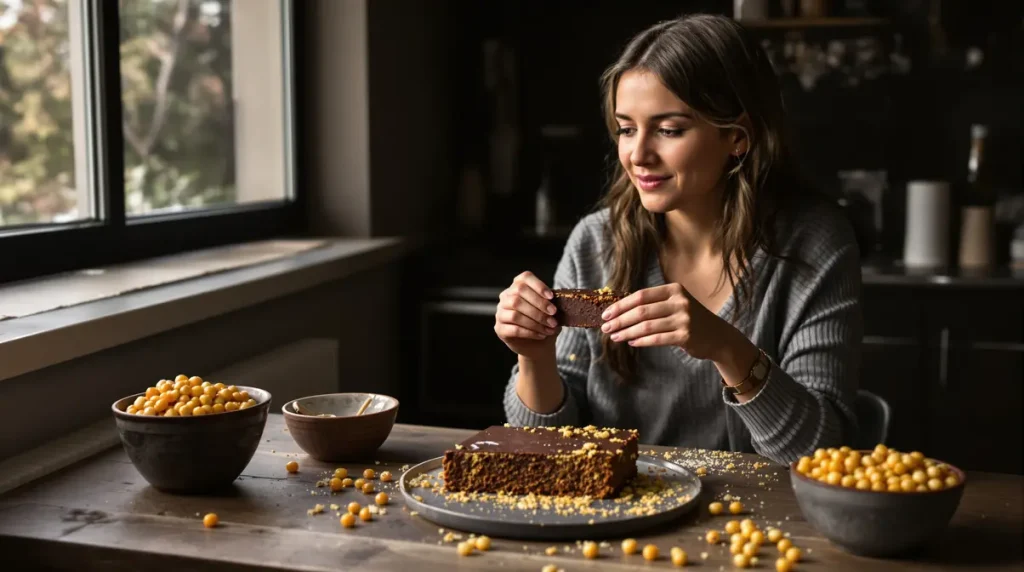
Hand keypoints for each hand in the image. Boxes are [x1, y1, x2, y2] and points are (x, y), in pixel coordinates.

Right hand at [494, 271, 559, 360]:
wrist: (537, 345)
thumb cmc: (544, 322)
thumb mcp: (550, 310)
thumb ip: (551, 302)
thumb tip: (560, 299)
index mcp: (517, 286)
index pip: (524, 278)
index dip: (538, 286)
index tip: (552, 297)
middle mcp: (506, 297)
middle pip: (519, 294)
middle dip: (539, 305)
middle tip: (553, 315)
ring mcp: (500, 313)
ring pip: (516, 313)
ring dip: (536, 321)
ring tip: (549, 328)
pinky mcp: (499, 329)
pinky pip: (514, 329)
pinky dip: (530, 332)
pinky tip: (541, 335)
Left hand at [600, 282, 727, 359]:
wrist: (719, 336)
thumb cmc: (690, 319)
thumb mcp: (675, 304)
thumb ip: (653, 304)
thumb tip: (620, 310)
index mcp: (674, 289)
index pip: (641, 296)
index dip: (621, 305)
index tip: (606, 314)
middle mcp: (680, 301)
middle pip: (641, 311)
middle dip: (620, 320)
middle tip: (605, 328)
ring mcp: (684, 319)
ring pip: (646, 326)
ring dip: (627, 332)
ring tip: (615, 337)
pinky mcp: (686, 336)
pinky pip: (656, 339)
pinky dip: (641, 341)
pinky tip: (631, 342)